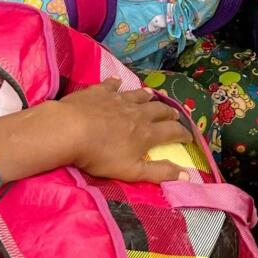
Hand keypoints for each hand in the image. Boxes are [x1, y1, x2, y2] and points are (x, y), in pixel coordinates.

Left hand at [56, 82, 196, 182]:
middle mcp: (137, 113)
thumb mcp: (132, 171)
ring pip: (139, 95)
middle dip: (170, 113)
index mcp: (147, 134)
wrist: (69, 130)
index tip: (189, 137)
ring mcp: (118, 100)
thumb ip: (159, 173)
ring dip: (149, 96)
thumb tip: (187, 175)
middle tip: (175, 114)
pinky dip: (117, 84)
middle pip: (159, 110)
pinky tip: (118, 82)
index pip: (172, 132)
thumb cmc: (100, 155)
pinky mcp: (99, 92)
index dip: (183, 134)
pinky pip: (112, 85)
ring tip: (154, 95)